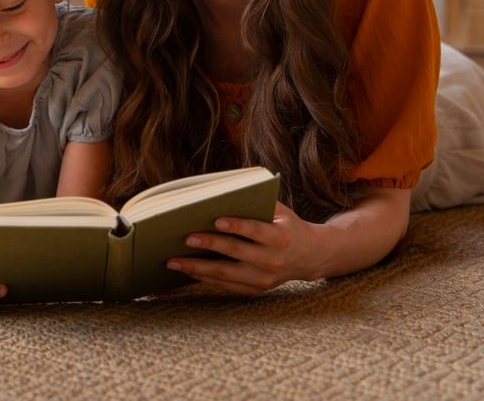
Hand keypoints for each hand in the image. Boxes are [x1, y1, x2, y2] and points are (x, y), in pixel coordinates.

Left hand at [166, 202, 325, 294]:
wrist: (309, 256)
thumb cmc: (288, 226)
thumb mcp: (280, 211)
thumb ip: (257, 203)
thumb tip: (222, 194)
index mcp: (279, 238)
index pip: (255, 231)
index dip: (236, 226)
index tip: (215, 220)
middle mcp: (272, 261)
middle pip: (235, 253)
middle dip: (209, 246)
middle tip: (186, 239)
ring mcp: (263, 279)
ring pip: (225, 274)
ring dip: (197, 268)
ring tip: (173, 261)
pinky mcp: (256, 289)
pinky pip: (226, 285)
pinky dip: (205, 278)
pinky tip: (188, 270)